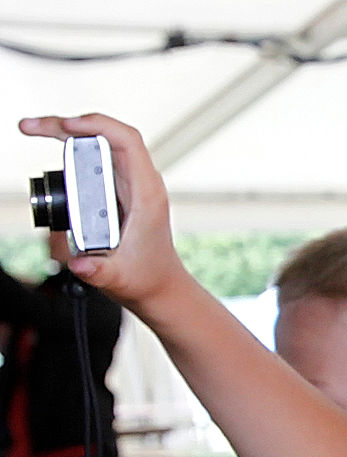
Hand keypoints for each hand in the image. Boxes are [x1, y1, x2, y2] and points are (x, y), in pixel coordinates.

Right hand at [17, 114, 188, 312]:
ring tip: (34, 128)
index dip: (96, 126)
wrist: (158, 285)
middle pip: (108, 136)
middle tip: (32, 127)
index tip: (64, 127)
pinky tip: (51, 144)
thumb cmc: (146, 277)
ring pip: (100, 145)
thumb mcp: (121, 278)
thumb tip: (80, 263)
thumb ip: (100, 272)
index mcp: (146, 194)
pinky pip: (96, 159)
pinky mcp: (118, 190)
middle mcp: (140, 183)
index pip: (128, 142)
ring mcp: (130, 185)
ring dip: (67, 133)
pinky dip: (71, 148)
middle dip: (69, 125)